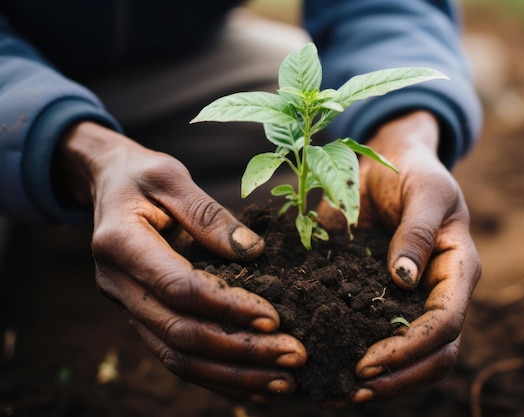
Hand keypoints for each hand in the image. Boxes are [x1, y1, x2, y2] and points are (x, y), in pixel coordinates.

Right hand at [58, 122, 306, 400]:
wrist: (107, 187)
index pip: (179, 288)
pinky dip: (216, 375)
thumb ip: (207, 214)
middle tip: (293, 356)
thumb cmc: (141, 177)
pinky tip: (253, 386)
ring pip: (178, 357)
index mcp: (120, 244)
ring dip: (233, 375)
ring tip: (283, 382)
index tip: (274, 317)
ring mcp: (128, 306)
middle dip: (241, 350)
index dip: (227, 306)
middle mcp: (117, 285)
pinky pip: (177, 356)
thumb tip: (252, 251)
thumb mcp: (170, 177)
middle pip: (181, 334)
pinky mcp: (142, 316)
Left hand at [318, 111, 480, 402]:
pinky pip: (376, 333)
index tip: (369, 363)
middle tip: (350, 389)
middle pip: (434, 355)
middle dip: (397, 378)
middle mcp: (438, 292)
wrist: (391, 161)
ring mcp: (411, 298)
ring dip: (380, 381)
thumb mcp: (424, 191)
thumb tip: (402, 279)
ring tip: (335, 392)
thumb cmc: (415, 172)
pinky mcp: (381, 295)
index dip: (411, 348)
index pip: (446, 323)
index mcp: (457, 269)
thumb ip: (417, 231)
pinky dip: (356, 355)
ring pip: (410, 357)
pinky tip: (325, 366)